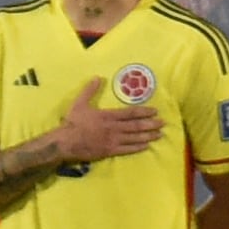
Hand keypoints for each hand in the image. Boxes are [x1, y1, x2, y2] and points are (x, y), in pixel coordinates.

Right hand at [48, 98, 167, 163]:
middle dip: (151, 124)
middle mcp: (114, 127)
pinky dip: (138, 147)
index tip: (155, 111)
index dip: (144, 112)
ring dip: (148, 135)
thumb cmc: (73, 122)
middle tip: (163, 123)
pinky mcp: (110, 151)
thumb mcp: (80, 103)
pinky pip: (127, 149)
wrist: (66, 142)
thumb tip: (98, 77)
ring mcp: (113, 140)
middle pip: (136, 125)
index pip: (130, 113)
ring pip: (134, 138)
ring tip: (159, 134)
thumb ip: (90, 90)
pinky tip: (146, 146)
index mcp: (108, 115)